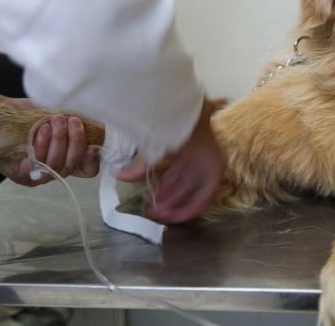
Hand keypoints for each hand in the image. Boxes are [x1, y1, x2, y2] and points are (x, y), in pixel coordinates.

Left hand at [0, 92, 99, 185]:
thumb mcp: (58, 117)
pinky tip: (41, 130)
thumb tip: (97, 121)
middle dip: (75, 142)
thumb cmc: (30, 115)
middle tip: (72, 122)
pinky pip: (36, 163)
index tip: (93, 142)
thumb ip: (75, 123)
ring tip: (56, 121)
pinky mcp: (20, 174)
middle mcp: (53, 171)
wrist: (2, 112)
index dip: (92, 159)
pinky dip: (41, 145)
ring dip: (59, 140)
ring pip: (56, 165)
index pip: (87, 170)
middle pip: (72, 165)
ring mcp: (37, 175)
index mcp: (66, 160)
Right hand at [117, 97, 225, 223]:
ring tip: (160, 216)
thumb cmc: (169, 127)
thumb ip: (139, 166)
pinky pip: (204, 195)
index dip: (164, 192)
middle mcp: (200, 160)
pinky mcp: (216, 172)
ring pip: (191, 193)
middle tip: (155, 213)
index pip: (176, 177)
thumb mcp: (151, 150)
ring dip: (176, 206)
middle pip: (183, 187)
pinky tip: (175, 215)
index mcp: (187, 152)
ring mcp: (209, 166)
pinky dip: (190, 206)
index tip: (153, 204)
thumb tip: (118, 175)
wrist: (183, 118)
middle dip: (168, 202)